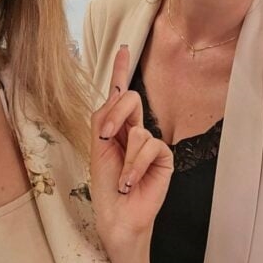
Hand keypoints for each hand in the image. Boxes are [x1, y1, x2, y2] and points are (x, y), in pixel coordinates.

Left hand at [90, 45, 172, 251]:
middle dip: (117, 115)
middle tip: (106, 138)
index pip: (121, 94)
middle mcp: (135, 129)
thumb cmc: (105, 185)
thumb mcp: (98, 148)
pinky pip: (150, 147)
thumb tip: (117, 95)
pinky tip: (131, 182)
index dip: (122, 69)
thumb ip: (105, 119)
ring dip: (124, 158)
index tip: (124, 48)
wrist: (117, 215)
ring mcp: (151, 143)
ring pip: (138, 130)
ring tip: (122, 180)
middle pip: (131, 100)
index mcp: (116, 125)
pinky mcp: (164, 157)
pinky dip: (135, 166)